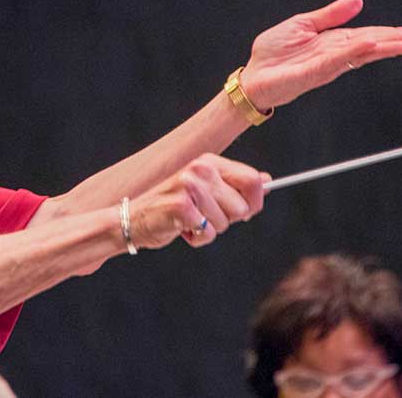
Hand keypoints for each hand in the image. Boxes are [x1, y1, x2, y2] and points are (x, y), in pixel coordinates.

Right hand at [130, 154, 267, 248]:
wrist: (134, 219)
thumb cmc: (174, 207)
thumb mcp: (206, 191)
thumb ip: (235, 185)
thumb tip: (266, 180)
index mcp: (209, 162)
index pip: (252, 180)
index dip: (254, 202)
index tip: (241, 212)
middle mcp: (200, 169)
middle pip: (243, 206)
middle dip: (228, 219)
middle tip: (204, 215)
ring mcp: (188, 186)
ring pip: (226, 222)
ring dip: (210, 229)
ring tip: (190, 221)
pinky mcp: (180, 206)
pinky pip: (208, 233)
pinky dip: (198, 238)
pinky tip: (182, 229)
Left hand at [239, 0, 401, 110]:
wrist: (253, 74)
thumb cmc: (274, 52)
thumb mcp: (303, 24)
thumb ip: (330, 15)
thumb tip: (358, 0)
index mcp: (333, 42)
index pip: (367, 36)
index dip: (389, 34)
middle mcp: (334, 55)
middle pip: (370, 46)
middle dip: (395, 42)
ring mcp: (326, 65)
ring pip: (359, 54)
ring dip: (383, 48)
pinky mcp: (313, 72)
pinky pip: (337, 60)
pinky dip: (354, 52)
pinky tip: (370, 45)